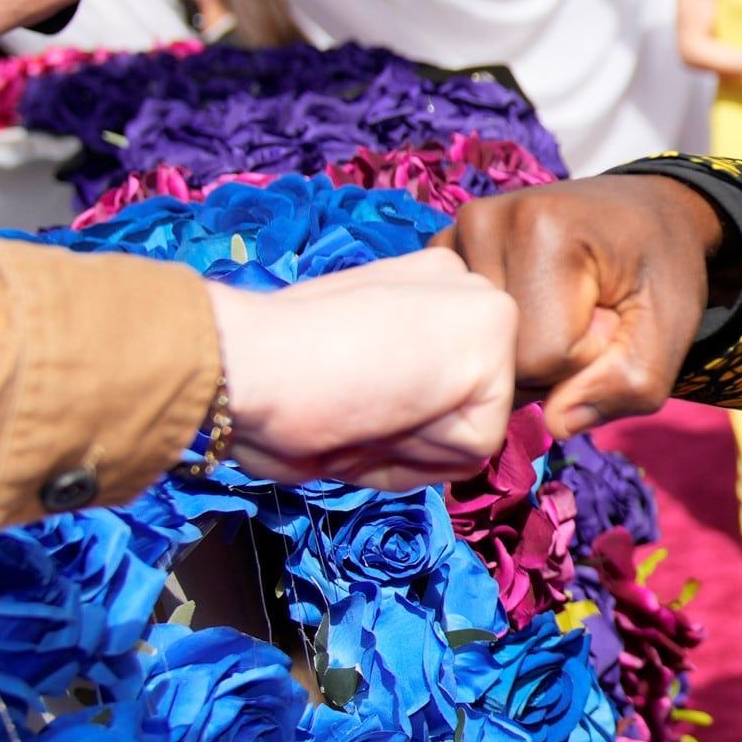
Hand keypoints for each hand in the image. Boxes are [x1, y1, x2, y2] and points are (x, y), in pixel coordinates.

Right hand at [205, 251, 517, 488]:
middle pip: (465, 407)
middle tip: (351, 404)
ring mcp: (490, 323)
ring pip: (469, 437)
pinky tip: (378, 416)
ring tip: (360, 408)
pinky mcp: (494, 367)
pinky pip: (468, 454)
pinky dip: (418, 460)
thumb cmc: (272, 364)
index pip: (447, 380)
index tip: (345, 391)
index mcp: (432, 281)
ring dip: (410, 451)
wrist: (248, 360)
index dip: (393, 413)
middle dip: (409, 433)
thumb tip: (433, 408)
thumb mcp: (353, 350)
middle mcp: (468, 288)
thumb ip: (402, 370)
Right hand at [445, 175, 721, 435]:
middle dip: (553, 359)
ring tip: (563, 305)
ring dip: (526, 347)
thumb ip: (627, 386)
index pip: (541, 357)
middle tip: (590, 313)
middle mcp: (483, 221)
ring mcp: (457, 234)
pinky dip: (500, 334)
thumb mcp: (670, 328)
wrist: (645, 211)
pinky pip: (461, 329)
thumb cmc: (661, 266)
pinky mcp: (445, 250)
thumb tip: (556, 424)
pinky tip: (530, 303)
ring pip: (479, 348)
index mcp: (541, 229)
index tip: (611, 319)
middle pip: (502, 356)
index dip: (585, 359)